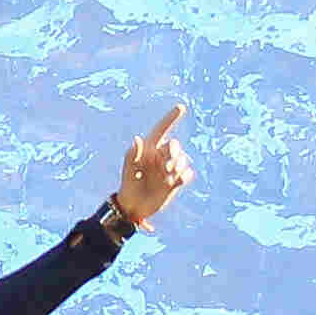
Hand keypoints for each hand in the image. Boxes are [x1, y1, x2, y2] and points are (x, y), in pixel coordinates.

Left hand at [109, 103, 189, 232]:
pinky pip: (187, 174)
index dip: (171, 118)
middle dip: (173, 153)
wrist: (134, 207)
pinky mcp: (176, 181)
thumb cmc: (128, 186)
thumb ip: (132, 155)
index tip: (181, 107)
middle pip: (174, 146)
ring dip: (178, 167)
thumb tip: (137, 139)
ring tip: (166, 178)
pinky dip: (184, 177)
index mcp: (148, 150)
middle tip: (165, 167)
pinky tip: (175, 183)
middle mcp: (160, 156)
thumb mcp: (129, 171)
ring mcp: (169, 169)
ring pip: (183, 159)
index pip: (161, 130)